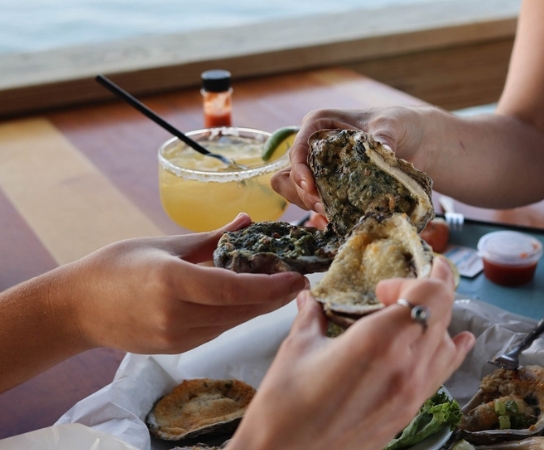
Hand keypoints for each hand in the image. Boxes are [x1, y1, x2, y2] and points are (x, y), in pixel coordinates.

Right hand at [60, 213, 307, 353]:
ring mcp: (175, 337)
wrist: (77, 308)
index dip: (272, 286)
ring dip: (259, 306)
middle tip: (299, 279)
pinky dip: (236, 314)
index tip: (298, 276)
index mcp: (171, 282)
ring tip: (280, 286)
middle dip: (275, 297)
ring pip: (233, 322)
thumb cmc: (116, 266)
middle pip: (241, 310)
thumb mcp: (165, 244)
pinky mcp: (176, 348)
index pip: (235, 290)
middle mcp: (176, 315)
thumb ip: (211, 238)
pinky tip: (247, 299)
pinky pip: (217, 330)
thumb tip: (248, 221)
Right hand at [228, 256, 474, 449]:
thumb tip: (309, 298)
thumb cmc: (285, 406)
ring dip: (441, 317)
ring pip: (448, 341)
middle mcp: (406, 366)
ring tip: (426, 304)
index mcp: (380, 341)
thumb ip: (312, 316)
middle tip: (425, 271)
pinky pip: (443, 373)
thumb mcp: (297, 349)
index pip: (429, 294)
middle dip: (436, 286)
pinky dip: (451, 351)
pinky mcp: (409, 412)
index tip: (383, 288)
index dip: (414, 279)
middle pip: (444, 312)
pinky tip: (458, 342)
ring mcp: (412, 392)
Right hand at [271, 106, 440, 212]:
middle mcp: (314, 147)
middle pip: (290, 174)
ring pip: (297, 191)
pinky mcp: (331, 186)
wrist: (414, 140)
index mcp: (320, 124)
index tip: (310, 187)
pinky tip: (335, 220)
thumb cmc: (398, 123)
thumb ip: (384, 136)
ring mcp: (320, 168)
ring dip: (310, 205)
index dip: (299, 169)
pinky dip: (321, 213)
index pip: (298, 148)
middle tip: (324, 207)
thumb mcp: (392, 124)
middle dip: (303, 193)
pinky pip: (314, 203)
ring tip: (332, 215)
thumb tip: (383, 150)